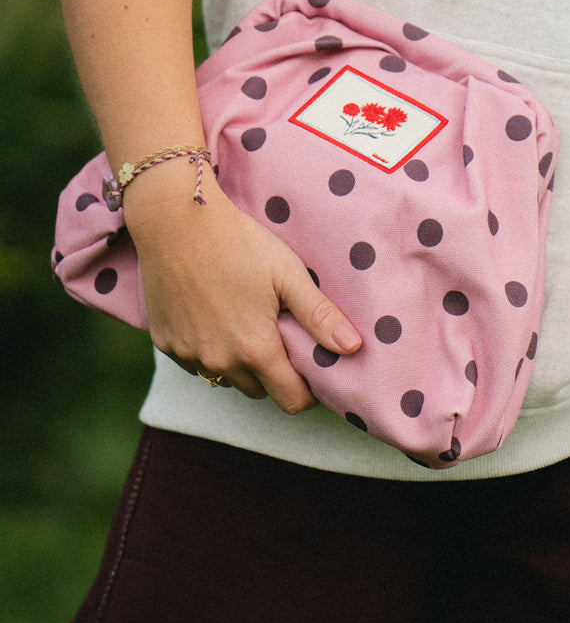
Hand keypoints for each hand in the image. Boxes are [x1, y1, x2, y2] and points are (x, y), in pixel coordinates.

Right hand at [124, 164, 361, 411]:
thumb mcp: (288, 275)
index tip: (311, 367)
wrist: (176, 221)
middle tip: (279, 335)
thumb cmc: (238, 243)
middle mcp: (219, 362)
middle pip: (259, 391)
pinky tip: (214, 317)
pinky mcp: (165, 343)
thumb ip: (319, 316)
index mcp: (255, 350)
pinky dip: (209, 350)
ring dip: (240, 364)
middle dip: (274, 373)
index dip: (307, 390)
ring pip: (226, 379)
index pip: (291, 401)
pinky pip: (196, 363)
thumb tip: (352, 348)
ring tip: (247, 323)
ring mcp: (188, 355)